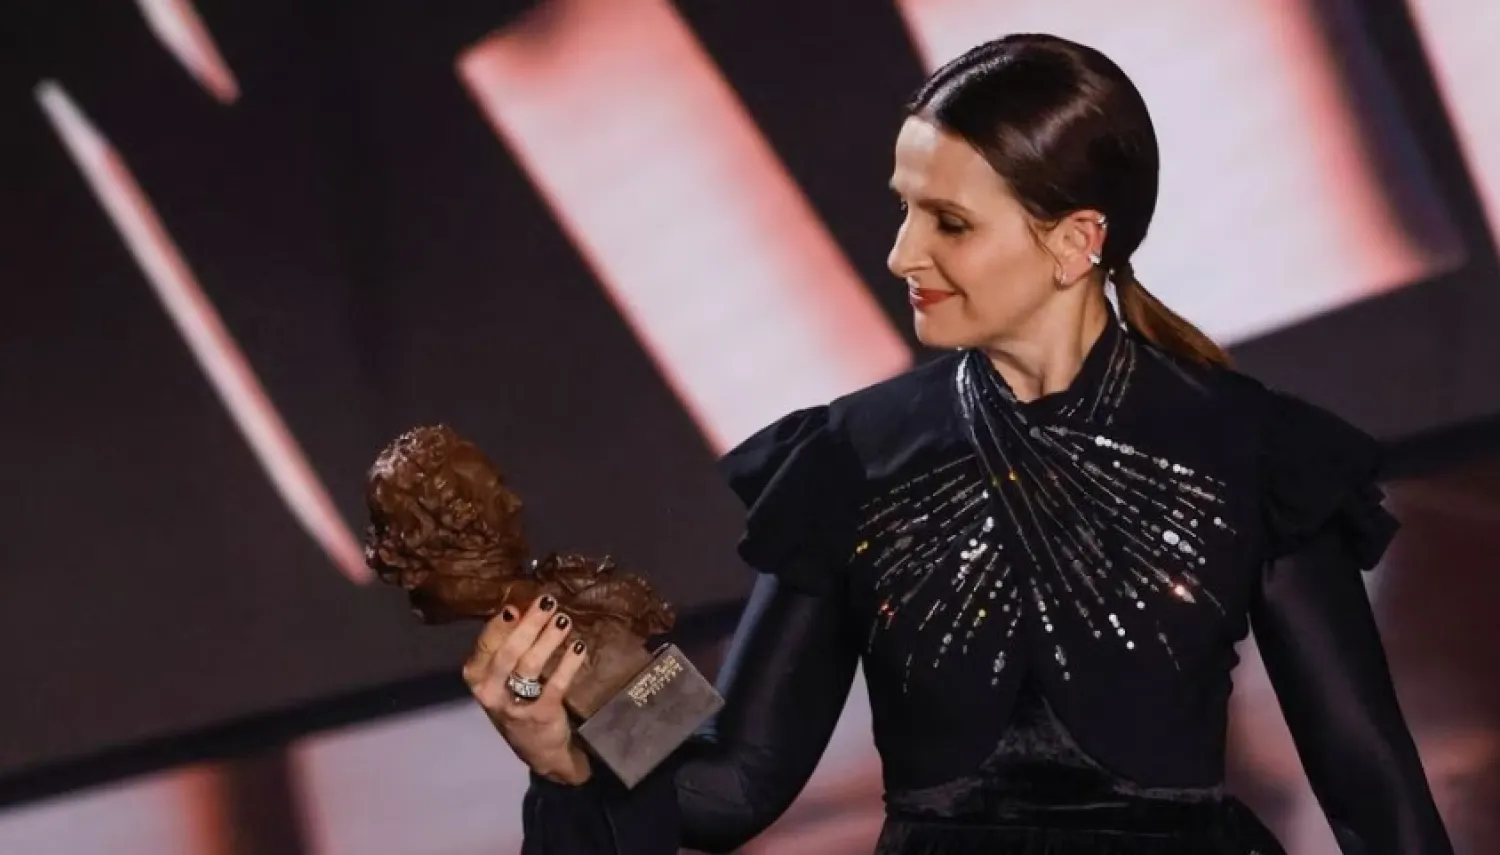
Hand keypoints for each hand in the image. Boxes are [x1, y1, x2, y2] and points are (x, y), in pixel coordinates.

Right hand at [464, 595, 592, 784]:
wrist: (538, 750)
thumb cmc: (517, 703)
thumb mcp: (500, 680)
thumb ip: (505, 649)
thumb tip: (523, 607)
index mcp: (477, 678)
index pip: (485, 645)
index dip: (501, 624)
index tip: (516, 605)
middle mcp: (490, 693)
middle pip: (509, 652)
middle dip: (530, 624)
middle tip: (548, 602)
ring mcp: (515, 706)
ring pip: (531, 665)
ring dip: (549, 639)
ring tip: (564, 620)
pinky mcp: (542, 715)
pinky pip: (557, 683)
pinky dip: (569, 663)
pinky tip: (579, 648)